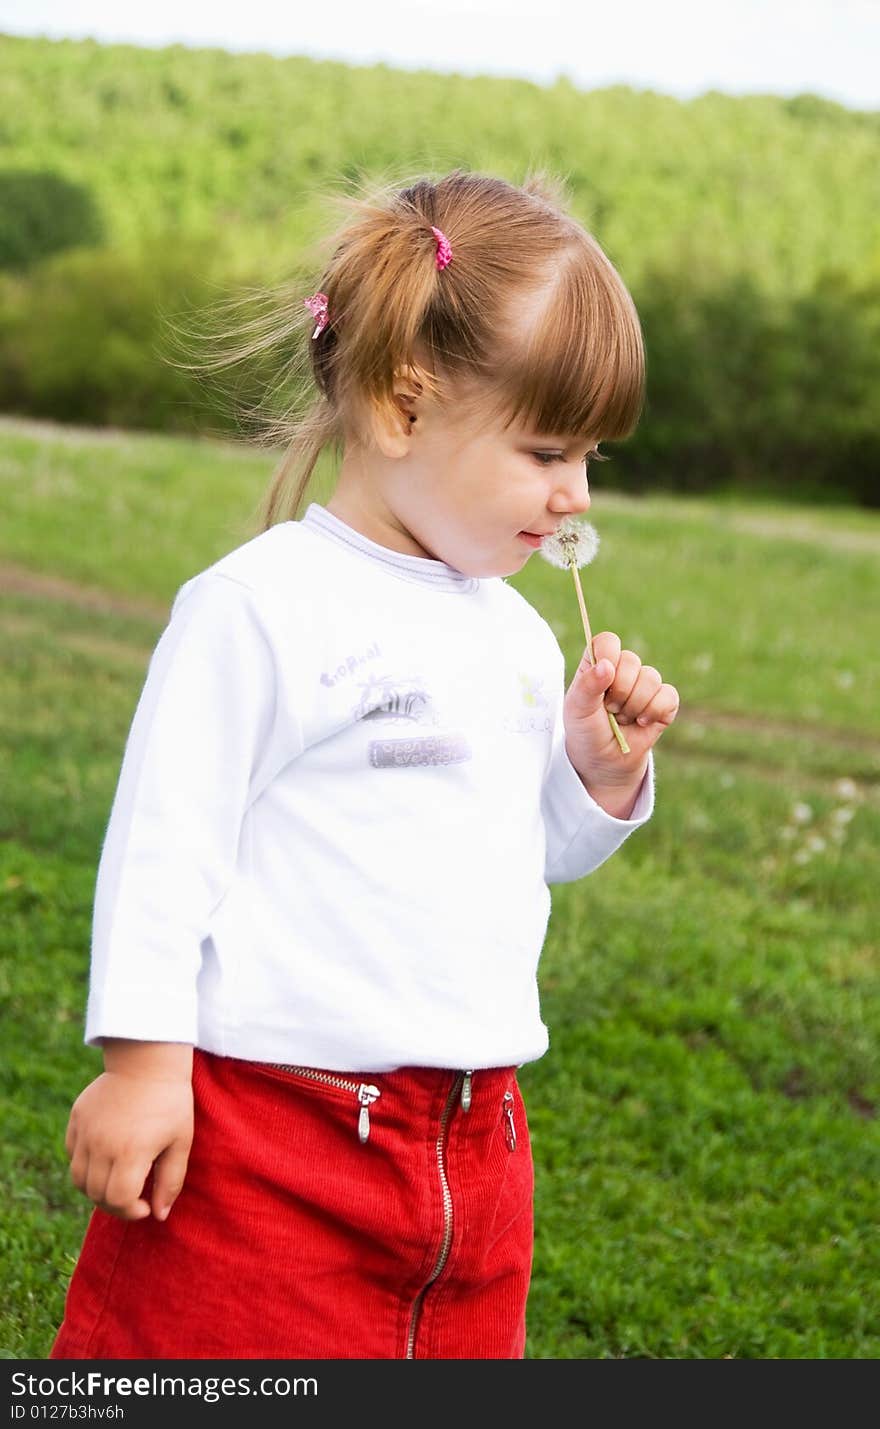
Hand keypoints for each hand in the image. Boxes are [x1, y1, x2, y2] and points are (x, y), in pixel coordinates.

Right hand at [65, 1058, 193, 1221]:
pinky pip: (72, 1156)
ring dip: (96, 1189)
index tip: (146, 1205)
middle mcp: (102, 1144)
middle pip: (96, 1195)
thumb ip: (171, 1181)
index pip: (118, 1200)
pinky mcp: (76, 1119)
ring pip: (79, 1179)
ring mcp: (85, 1131)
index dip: (131, 1211)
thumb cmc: (170, 1102)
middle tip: (134, 1196)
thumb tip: (159, 1215)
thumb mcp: (181, 1142)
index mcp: (131, 1151)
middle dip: (116, 1204)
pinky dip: (85, 1166)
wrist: (147, 1061)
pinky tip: (106, 1158)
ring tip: (118, 1180)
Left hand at [563, 631, 679, 809]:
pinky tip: (641, 723)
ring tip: (622, 719)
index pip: (607, 641)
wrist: (604, 762)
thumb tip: (606, 665)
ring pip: (651, 678)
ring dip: (634, 705)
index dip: (608, 656)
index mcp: (597, 664)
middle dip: (619, 691)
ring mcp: (644, 685)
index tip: (603, 678)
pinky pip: (668, 696)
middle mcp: (622, 670)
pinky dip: (654, 712)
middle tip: (609, 710)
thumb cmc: (586, 732)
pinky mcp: (664, 702)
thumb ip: (587, 685)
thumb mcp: (577, 710)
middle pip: (631, 659)